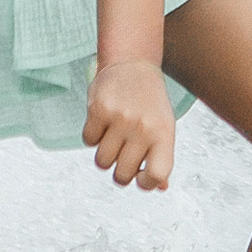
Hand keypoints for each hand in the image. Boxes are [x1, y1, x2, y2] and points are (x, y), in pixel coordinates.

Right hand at [84, 56, 174, 190]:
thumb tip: (160, 187)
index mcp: (164, 134)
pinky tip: (103, 122)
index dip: (146, 184)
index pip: (156, 175)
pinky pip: (88, 141)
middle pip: (122, 175)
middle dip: (120, 172)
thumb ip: (162, 158)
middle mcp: (143, 127)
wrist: (133, 64)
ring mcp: (120, 118)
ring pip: (102, 162)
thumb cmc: (150, 104)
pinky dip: (93, 136)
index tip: (141, 177)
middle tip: (123, 156)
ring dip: (105, 155)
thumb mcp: (163, 127)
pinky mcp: (98, 109)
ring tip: (113, 137)